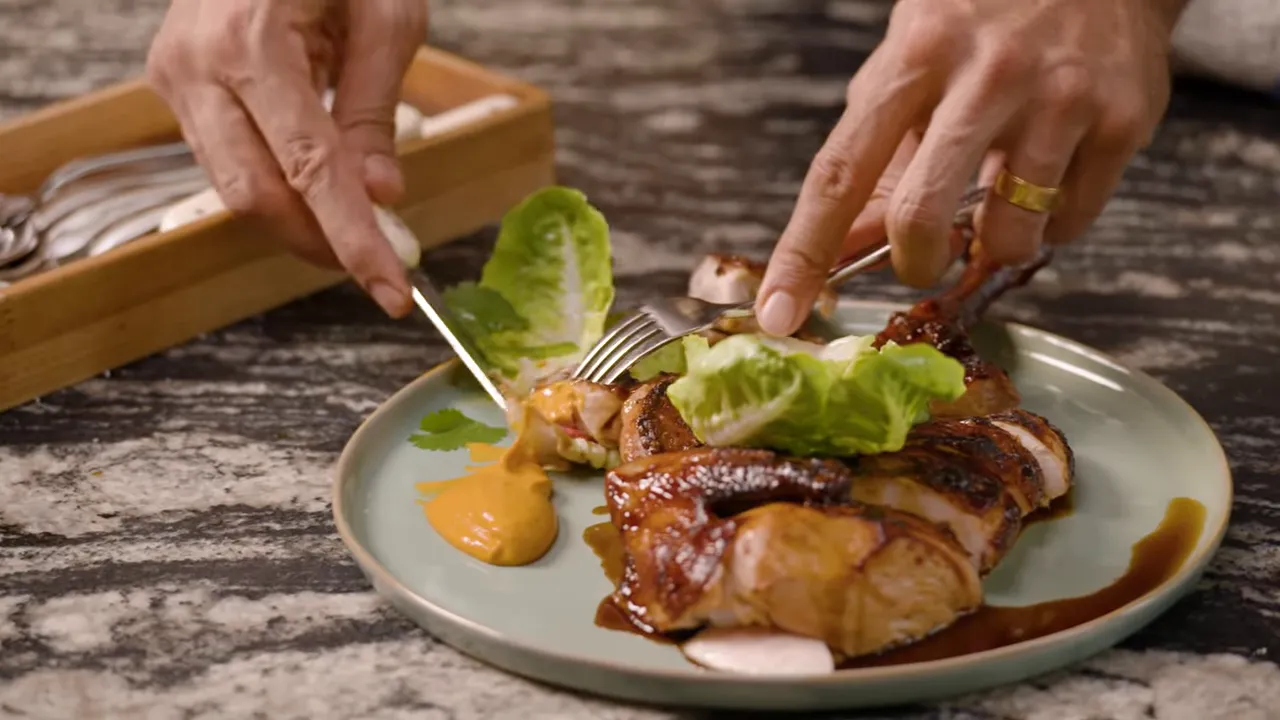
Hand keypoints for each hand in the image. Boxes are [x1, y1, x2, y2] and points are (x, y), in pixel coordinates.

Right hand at [146, 0, 427, 316]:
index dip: (353, 239)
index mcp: (252, 41)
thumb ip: (375, 111)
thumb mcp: (384, 18)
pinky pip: (226, 159)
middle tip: (380, 264)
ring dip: (298, 221)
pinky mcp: (177, 83)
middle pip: (254, 196)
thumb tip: (382, 195)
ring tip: (356, 230)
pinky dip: (277, 188)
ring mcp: (176, 75)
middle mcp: (198, 64)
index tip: (391, 291)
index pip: (310, 169)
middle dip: (319, 242)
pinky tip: (319, 191)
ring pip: (233, 188)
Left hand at [756, 0, 1186, 335]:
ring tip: (1005, 195)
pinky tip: (1054, 170)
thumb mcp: (914, 60)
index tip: (780, 311)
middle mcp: (985, 76)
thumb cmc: (988, 14)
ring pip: (1009, 236)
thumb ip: (878, 153)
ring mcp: (1059, 99)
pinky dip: (1052, 221)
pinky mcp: (1123, 120)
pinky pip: (1070, 223)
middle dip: (914, 263)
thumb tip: (845, 249)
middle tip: (922, 257)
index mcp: (915, 57)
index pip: (840, 174)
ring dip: (995, 243)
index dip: (804, 252)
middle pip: (921, 217)